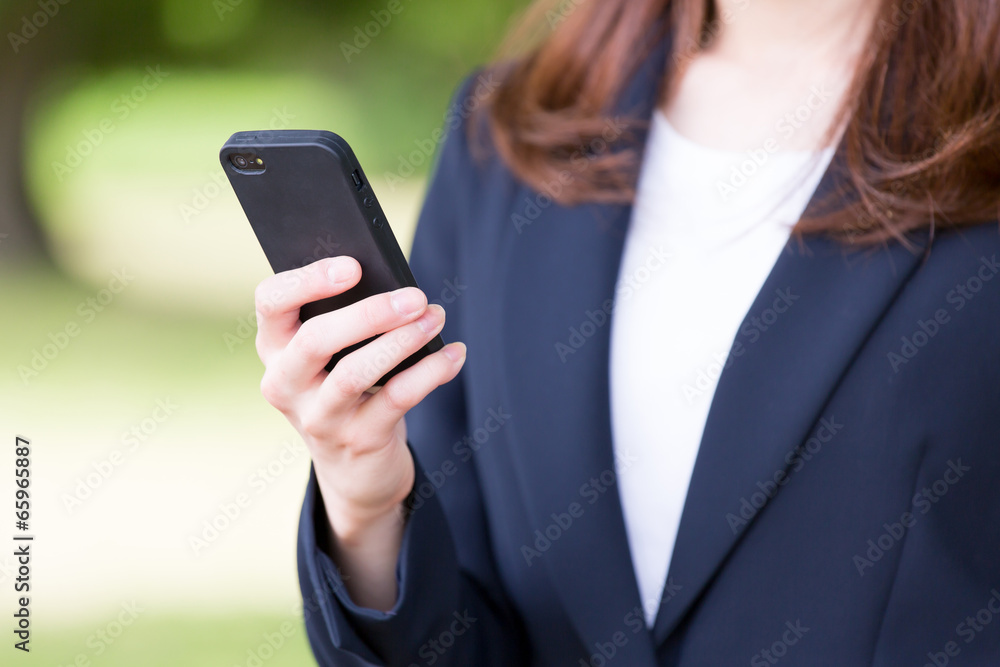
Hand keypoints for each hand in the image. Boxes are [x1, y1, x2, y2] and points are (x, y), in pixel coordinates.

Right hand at [254, 256, 466, 539]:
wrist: (354, 469)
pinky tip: (455, 354)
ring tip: (436, 318)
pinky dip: (431, 371)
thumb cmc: (347, 389)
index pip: (271, 302)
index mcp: (275, 347)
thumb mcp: (334, 356)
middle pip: (315, 339)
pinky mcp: (358, 440)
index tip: (354, 266)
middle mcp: (285, 383)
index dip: (308, 280)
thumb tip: (398, 287)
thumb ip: (349, 319)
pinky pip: (397, 399)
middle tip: (416, 296)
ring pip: (354, 372)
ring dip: (402, 341)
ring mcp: (319, 417)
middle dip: (370, 312)